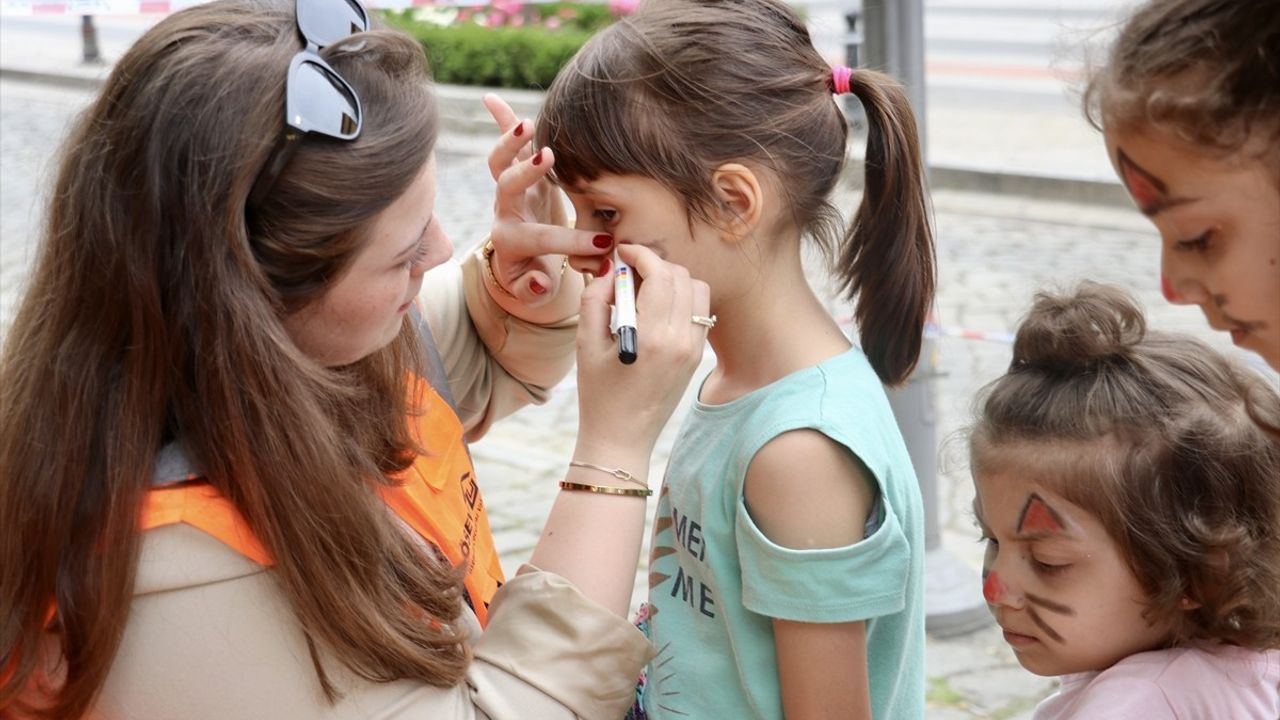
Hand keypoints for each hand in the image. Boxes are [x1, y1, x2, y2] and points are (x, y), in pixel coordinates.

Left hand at [482, 93, 611, 307]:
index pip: (540, 237)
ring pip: (501, 162)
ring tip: (529, 125)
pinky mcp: (518, 171)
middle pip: (507, 188)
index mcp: (511, 241)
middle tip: (549, 159)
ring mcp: (511, 188)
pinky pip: (507, 143)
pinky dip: (501, 119)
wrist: (522, 259)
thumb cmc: (534, 276)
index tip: (603, 243)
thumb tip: (538, 280)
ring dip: (510, 141)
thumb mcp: (535, 291)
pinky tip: (490, 98)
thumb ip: (534, 290)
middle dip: (527, 173)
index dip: (570, 241)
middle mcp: (506, 211)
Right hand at [573, 245, 711, 461]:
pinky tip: (656, 310)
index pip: (659, 274)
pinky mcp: (697, 355)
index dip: (640, 255)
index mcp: (653, 337)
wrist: (622, 438)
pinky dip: (681, 299)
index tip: (622, 254)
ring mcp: (693, 348)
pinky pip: (699, 311)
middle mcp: (681, 340)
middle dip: (654, 264)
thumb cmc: (599, 394)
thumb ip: (595, 299)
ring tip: (643, 291)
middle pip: (680, 276)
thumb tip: (609, 270)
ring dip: (672, 279)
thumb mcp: (586, 344)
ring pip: (696, 289)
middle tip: (628, 273)